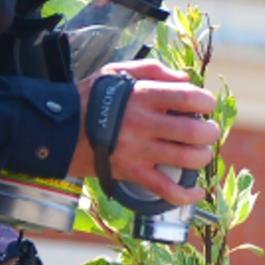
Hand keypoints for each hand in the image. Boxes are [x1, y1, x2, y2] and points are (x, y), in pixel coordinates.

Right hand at [70, 58, 219, 204]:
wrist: (54, 129)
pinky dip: (186, 195)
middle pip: (194, 132)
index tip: (205, 105)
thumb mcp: (116, 72)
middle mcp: (142, 123)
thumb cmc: (88, 98)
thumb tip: (185, 79)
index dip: (206, 102)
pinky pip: (165, 190)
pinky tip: (196, 192)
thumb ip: (152, 70)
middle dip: (209, 133)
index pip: (188, 97)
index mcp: (141, 95)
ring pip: (186, 159)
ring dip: (201, 158)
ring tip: (199, 153)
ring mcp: (137, 150)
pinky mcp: (130, 173)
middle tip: (206, 132)